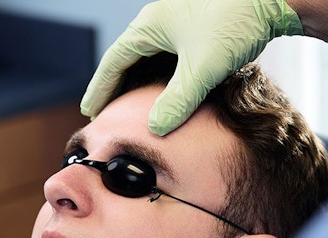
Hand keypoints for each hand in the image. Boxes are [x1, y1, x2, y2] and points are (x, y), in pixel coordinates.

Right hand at [79, 0, 302, 135]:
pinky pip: (164, 53)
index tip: (91, 112)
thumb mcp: (203, 69)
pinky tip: (164, 89)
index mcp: (149, 26)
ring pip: (145, 55)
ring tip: (129, 103)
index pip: (113, 62)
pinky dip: (155, 73)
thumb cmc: (236, 24)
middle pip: (125, 57)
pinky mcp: (196, 24)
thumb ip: (177, 101)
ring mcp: (177, 20)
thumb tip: (154, 128)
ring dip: (135, 79)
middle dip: (113, 86)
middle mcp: (158, 19)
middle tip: (104, 111)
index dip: (100, 90)